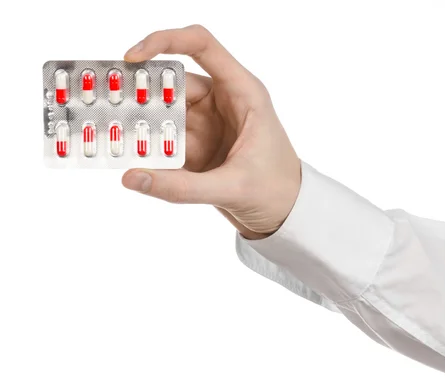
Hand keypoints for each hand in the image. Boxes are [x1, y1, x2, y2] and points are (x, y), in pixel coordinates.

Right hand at [121, 25, 300, 239]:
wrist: (287, 214)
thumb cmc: (276, 191)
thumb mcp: (232, 188)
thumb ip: (182, 187)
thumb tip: (132, 178)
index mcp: (242, 93)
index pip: (203, 45)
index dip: (165, 41)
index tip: (132, 58)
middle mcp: (222, 101)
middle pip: (173, 81)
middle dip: (140, 90)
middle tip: (104, 102)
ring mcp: (207, 122)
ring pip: (164, 110)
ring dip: (138, 120)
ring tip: (105, 129)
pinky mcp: (197, 145)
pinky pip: (164, 137)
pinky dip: (145, 144)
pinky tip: (124, 153)